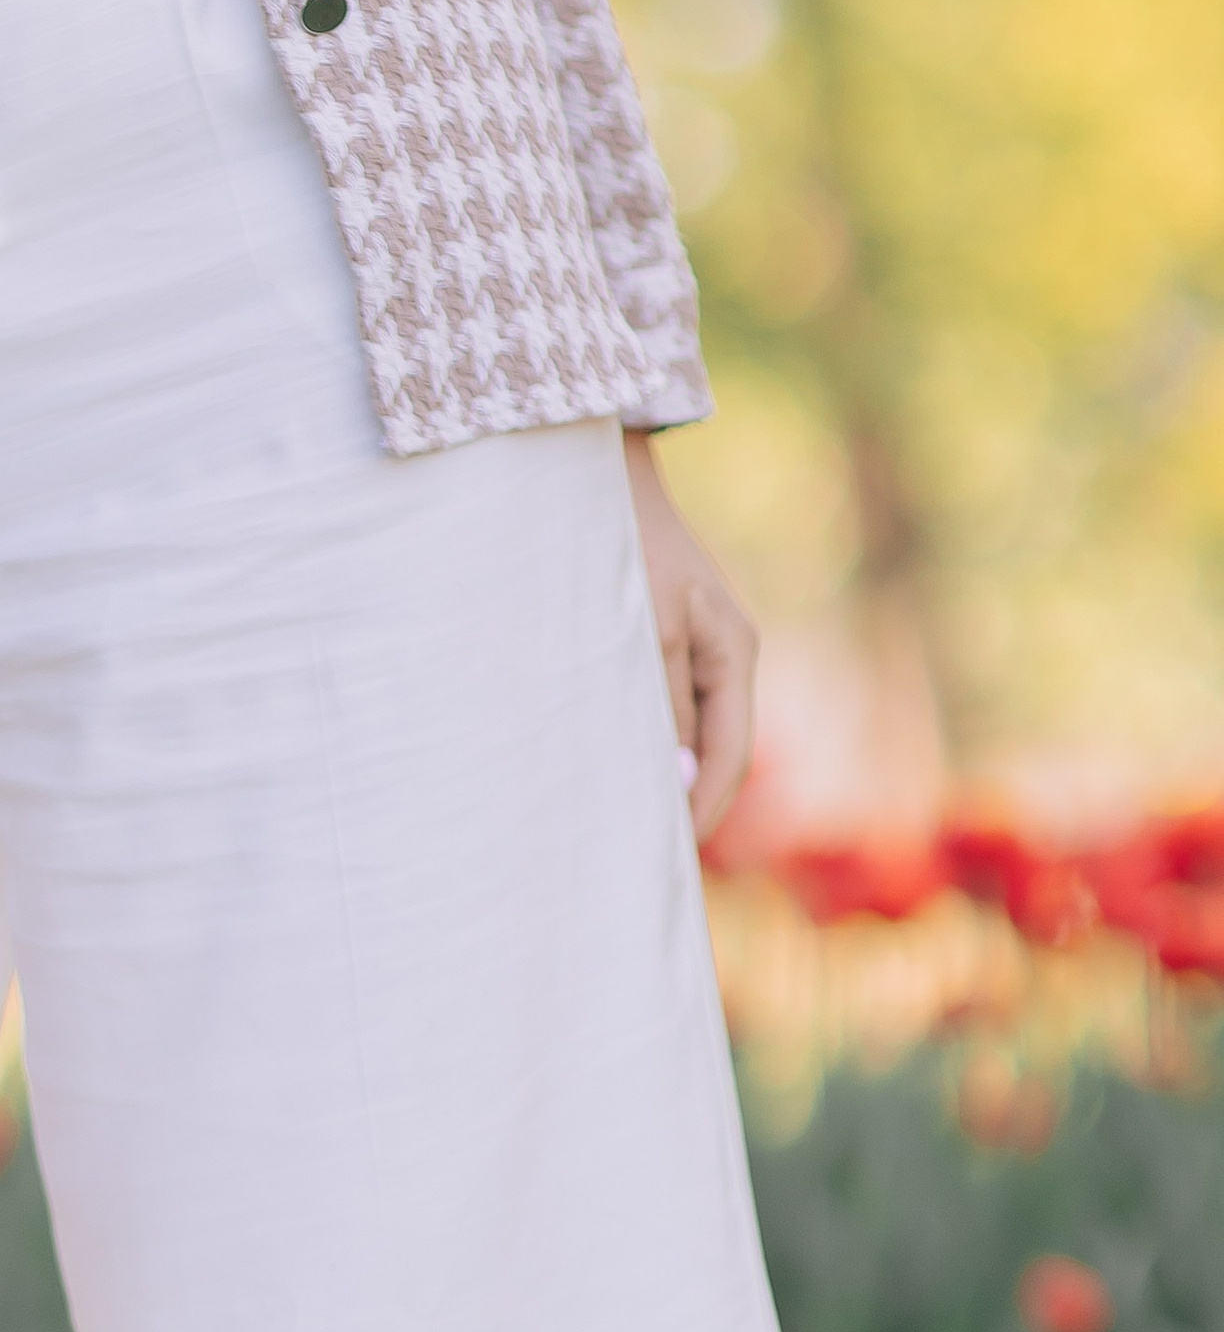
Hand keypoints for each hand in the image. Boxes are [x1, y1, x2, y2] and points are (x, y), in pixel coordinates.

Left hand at [625, 429, 755, 846]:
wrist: (597, 471)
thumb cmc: (624, 541)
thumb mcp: (648, 625)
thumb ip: (662, 702)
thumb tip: (678, 778)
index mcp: (734, 651)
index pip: (728, 757)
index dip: (701, 813)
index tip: (666, 859)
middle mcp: (721, 655)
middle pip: (709, 753)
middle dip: (678, 806)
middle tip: (636, 860)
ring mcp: (692, 647)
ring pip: (679, 733)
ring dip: (651, 776)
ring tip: (612, 826)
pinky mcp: (657, 639)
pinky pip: (653, 708)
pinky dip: (633, 742)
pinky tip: (599, 767)